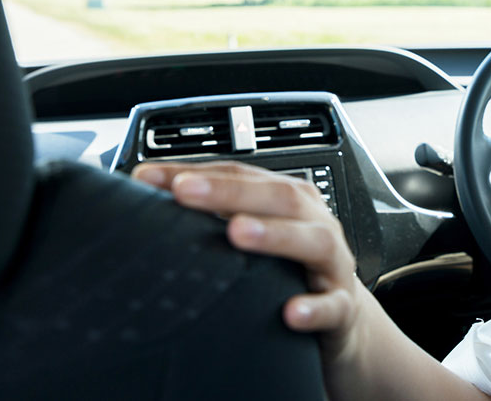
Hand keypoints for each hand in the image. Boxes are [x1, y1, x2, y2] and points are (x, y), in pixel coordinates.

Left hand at [130, 161, 360, 347]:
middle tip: (184, 192)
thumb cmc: (291, 271)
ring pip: (312, 240)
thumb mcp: (258, 237)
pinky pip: (332, 306)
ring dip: (274, 234)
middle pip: (279, 197)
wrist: (343, 319)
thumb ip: (215, 218)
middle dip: (230, 193)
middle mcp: (315, 222)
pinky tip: (290, 312)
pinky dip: (314, 308)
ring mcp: (333, 264)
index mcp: (291, 200)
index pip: (244, 175)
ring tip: (236, 232)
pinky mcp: (343, 307)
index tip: (149, 178)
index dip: (199, 172)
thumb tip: (147, 198)